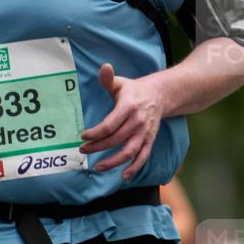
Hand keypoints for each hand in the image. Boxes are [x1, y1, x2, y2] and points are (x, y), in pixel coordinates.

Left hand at [79, 62, 164, 179]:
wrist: (160, 95)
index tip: (83, 137)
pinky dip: (135, 168)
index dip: (96, 133)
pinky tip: (124, 176)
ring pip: (129, 151)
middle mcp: (137, 121)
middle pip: (116, 139)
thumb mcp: (121, 82)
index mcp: (128, 106)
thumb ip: (108, 79)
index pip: (110, 124)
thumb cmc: (134, 90)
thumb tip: (104, 67)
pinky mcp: (150, 140)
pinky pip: (143, 156)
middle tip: (83, 150)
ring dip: (113, 162)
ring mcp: (145, 132)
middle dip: (98, 147)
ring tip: (98, 167)